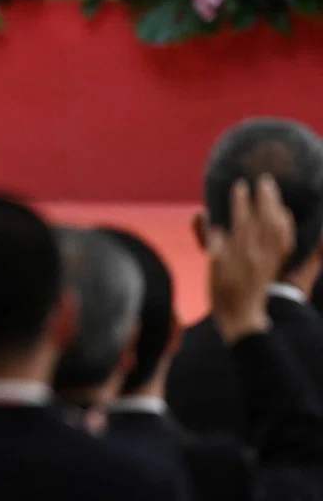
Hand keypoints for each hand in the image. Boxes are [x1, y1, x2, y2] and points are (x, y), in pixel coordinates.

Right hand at [208, 175, 294, 342]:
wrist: (243, 320)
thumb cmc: (223, 298)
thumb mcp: (213, 275)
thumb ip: (215, 252)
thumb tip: (217, 229)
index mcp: (241, 256)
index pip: (243, 223)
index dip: (241, 203)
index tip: (239, 185)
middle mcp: (259, 256)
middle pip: (265, 222)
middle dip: (265, 199)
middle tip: (264, 180)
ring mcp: (269, 260)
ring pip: (278, 229)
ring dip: (277, 208)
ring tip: (273, 192)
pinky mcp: (275, 265)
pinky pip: (285, 242)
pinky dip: (286, 226)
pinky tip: (284, 216)